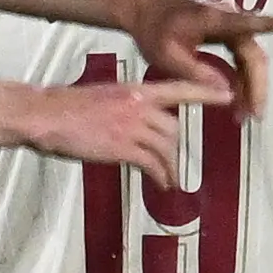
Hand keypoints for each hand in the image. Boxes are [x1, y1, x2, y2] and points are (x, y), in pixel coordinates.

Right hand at [20, 74, 202, 185]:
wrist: (45, 114)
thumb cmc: (67, 106)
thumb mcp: (104, 95)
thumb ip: (127, 104)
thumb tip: (137, 119)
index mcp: (135, 89)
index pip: (178, 89)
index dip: (205, 92)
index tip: (227, 94)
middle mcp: (139, 105)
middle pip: (173, 127)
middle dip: (174, 146)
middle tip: (172, 160)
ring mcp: (131, 126)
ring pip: (166, 147)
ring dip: (171, 165)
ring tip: (170, 178)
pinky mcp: (123, 147)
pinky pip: (152, 164)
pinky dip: (160, 175)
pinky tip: (161, 183)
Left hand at [118, 0, 272, 118]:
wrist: (144, 11)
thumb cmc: (152, 29)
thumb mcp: (167, 55)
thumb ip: (195, 72)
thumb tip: (225, 92)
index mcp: (215, 19)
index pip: (249, 21)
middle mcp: (228, 19)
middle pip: (253, 55)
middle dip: (257, 86)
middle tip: (254, 116)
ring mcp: (229, 27)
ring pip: (250, 60)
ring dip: (251, 87)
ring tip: (245, 117)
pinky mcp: (226, 35)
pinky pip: (241, 61)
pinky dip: (241, 81)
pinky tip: (237, 103)